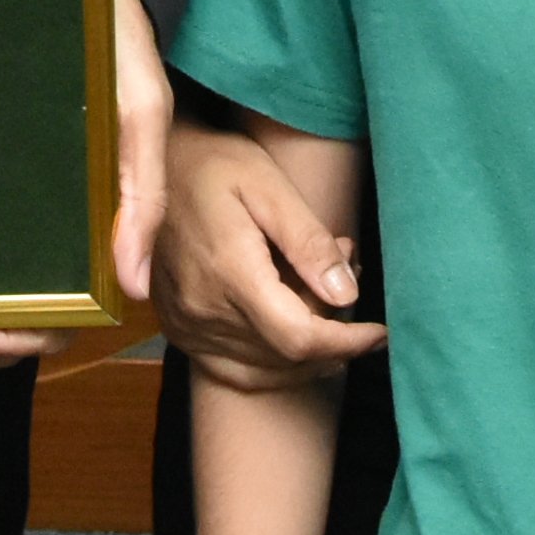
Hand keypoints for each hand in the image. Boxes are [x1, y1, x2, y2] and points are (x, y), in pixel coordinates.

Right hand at [151, 121, 382, 390]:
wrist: (153, 164)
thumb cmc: (216, 163)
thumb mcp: (269, 184)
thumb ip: (309, 241)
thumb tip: (348, 293)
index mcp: (229, 271)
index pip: (299, 337)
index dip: (348, 343)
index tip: (381, 332)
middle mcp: (203, 309)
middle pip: (287, 355)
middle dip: (333, 332)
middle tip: (350, 274)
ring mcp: (186, 324)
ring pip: (265, 369)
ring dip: (308, 348)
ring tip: (326, 294)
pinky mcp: (179, 328)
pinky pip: (234, 371)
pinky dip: (274, 364)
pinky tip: (294, 333)